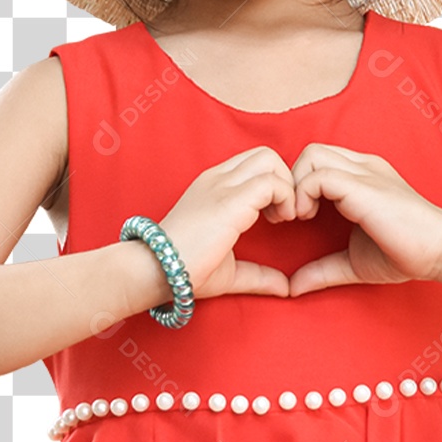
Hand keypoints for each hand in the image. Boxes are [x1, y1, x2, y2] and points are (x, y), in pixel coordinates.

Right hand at [158, 145, 296, 300]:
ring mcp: (222, 185)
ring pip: (270, 159)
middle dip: (284, 179)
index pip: (254, 162)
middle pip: (266, 154)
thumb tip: (285, 287)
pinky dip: (286, 198)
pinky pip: (271, 182)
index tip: (274, 216)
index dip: (273, 184)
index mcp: (213, 185)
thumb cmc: (184, 270)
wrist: (154, 270)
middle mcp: (218, 178)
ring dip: (286, 186)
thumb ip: (258, 274)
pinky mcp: (230, 200)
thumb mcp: (229, 269)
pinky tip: (280, 222)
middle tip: (282, 215)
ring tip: (282, 218)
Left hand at [283, 142, 441, 297]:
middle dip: (291, 180)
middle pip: (310, 151)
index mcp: (361, 176)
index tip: (295, 218)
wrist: (441, 250)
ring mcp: (363, 172)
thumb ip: (323, 269)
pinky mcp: (363, 185)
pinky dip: (303, 194)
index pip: (317, 160)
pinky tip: (308, 218)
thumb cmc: (404, 254)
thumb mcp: (353, 262)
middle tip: (292, 216)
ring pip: (311, 155)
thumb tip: (293, 287)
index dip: (299, 184)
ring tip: (301, 217)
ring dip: (295, 185)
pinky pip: (319, 175)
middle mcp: (361, 167)